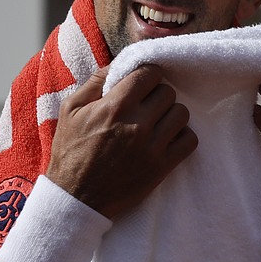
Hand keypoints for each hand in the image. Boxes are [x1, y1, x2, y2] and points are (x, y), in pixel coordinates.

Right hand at [46, 65, 197, 217]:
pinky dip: (182, 137)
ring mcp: (153, 146)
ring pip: (182, 114)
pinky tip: (167, 139)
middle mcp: (138, 124)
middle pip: (168, 92)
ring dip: (171, 115)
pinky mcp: (162, 166)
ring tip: (157, 122)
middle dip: (157, 95)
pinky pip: (190, 140)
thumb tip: (119, 64)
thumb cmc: (71, 151)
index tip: (142, 84)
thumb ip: (95, 82)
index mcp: (115, 105)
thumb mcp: (70, 109)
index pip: (150, 73)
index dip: (147, 76)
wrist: (76, 197)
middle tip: (146, 106)